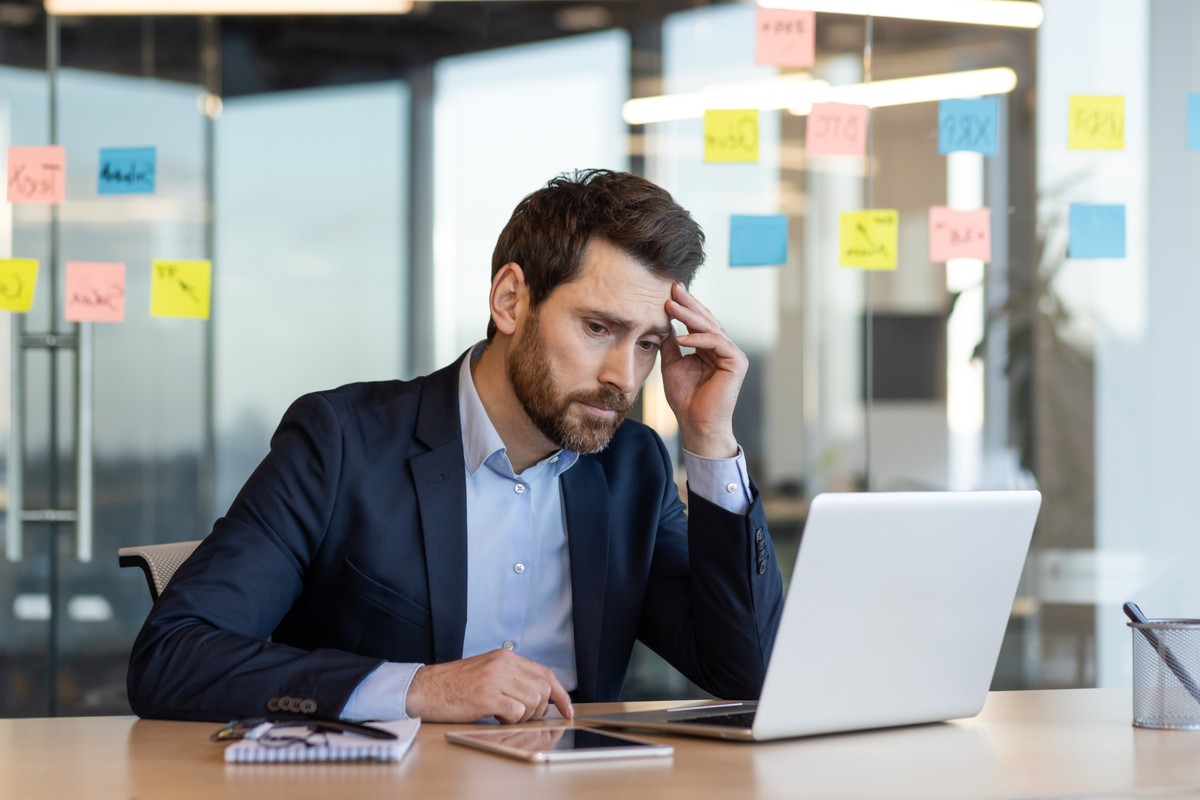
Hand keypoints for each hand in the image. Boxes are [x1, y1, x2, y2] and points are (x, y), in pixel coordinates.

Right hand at [405, 649, 573, 722]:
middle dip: (540, 709)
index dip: (560, 694)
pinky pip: (516, 713)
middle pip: (543, 689)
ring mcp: (495, 679)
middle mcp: (503, 664)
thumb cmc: (454, 685)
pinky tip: (496, 718)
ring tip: (505, 716)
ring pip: (533, 702)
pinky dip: (511, 721)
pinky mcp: (486, 696)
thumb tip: (541, 695)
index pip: (546, 673)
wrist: (425, 689)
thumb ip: (512, 677)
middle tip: (523, 717)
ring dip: (524, 716)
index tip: (567, 709)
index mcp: (506, 657)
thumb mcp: (487, 671)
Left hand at [659, 283, 746, 458]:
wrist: (696, 423)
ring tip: (670, 306)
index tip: (667, 293)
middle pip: (706, 320)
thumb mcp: (672, 365)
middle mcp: (723, 348)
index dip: (684, 307)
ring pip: (711, 328)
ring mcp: (732, 354)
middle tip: (673, 288)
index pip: (697, 322)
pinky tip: (680, 337)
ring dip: (689, 316)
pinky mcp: (737, 362)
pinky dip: (698, 338)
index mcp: (709, 348)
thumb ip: (670, 344)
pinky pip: (716, 342)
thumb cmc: (685, 398)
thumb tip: (663, 324)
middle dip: (688, 303)